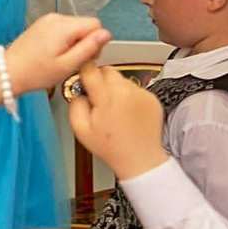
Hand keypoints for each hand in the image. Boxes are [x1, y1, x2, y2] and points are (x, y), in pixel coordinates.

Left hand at [4, 14, 111, 95]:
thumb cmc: (35, 73)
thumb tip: (107, 34)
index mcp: (63, 26)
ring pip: (75, 27)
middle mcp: (55, 18)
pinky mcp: (42, 25)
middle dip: (86, 42)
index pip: (96, 24)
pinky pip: (63, 29)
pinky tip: (54, 55)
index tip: (86, 57)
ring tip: (62, 59)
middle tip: (73, 61)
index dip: (96, 42)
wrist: (8, 73)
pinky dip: (64, 41)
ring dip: (75, 42)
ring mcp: (47, 20)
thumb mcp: (67, 65)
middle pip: (86, 25)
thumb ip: (89, 48)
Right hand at [67, 64, 165, 180]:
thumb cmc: (110, 147)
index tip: (81, 79)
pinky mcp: (152, 98)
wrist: (140, 158)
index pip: (91, 69)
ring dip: (115, 89)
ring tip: (114, 110)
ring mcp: (142, 94)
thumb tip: (78, 91)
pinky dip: (129, 96)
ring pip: (122, 79)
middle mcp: (127, 91)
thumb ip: (75, 104)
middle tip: (97, 98)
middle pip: (107, 70)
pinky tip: (127, 113)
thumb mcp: (80, 129)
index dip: (83, 72)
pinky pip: (135, 89)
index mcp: (107, 97)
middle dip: (99, 80)